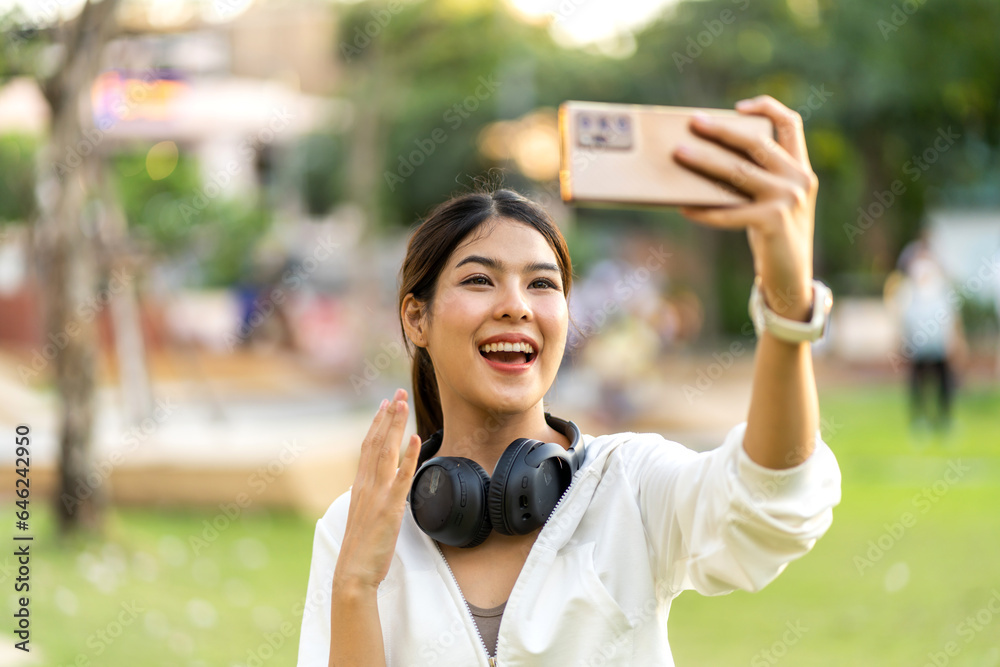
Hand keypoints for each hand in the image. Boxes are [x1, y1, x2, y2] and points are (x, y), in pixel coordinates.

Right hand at [334, 388, 421, 593]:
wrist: (353, 572)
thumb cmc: (361, 550)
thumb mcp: (365, 517)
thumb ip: (372, 499)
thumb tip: (383, 490)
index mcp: (359, 486)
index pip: (367, 447)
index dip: (377, 424)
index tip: (385, 406)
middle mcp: (366, 485)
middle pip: (376, 441)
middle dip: (388, 416)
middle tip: (397, 393)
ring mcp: (377, 494)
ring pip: (386, 451)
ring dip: (396, 425)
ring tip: (403, 403)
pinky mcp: (389, 507)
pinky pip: (401, 476)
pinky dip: (408, 455)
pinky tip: (415, 438)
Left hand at [673, 95, 817, 320]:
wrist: (791, 279)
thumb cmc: (773, 236)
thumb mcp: (774, 201)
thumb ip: (757, 178)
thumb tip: (705, 158)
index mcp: (801, 168)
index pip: (791, 124)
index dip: (766, 108)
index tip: (737, 107)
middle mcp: (799, 179)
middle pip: (756, 143)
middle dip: (722, 131)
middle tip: (693, 123)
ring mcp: (788, 200)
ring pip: (738, 172)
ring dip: (705, 162)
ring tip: (678, 154)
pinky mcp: (773, 222)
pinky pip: (728, 211)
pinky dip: (704, 209)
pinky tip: (684, 206)